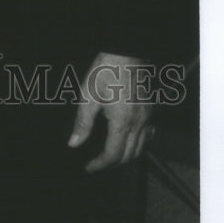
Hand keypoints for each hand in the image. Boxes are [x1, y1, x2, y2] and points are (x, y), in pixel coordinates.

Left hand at [68, 52, 153, 172]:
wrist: (125, 54)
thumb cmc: (105, 72)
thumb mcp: (88, 96)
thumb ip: (82, 123)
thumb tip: (74, 144)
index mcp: (122, 121)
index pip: (114, 154)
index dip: (100, 164)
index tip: (89, 168)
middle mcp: (139, 123)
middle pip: (129, 156)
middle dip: (112, 164)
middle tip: (96, 163)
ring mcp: (147, 117)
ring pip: (141, 148)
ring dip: (125, 156)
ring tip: (108, 155)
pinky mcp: (149, 111)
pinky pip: (147, 136)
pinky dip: (136, 145)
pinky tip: (125, 140)